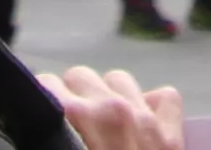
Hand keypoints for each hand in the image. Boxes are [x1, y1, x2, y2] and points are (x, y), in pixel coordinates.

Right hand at [43, 65, 182, 149]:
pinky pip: (164, 98)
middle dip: (70, 95)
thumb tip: (38, 129)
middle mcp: (114, 108)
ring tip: (102, 123)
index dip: (41, 100)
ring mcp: (147, 119)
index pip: (47, 84)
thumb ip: (53, 136)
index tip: (40, 117)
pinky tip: (141, 125)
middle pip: (80, 75)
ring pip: (118, 79)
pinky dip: (152, 107)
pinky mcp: (172, 136)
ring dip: (108, 96)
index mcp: (79, 117)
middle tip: (68, 125)